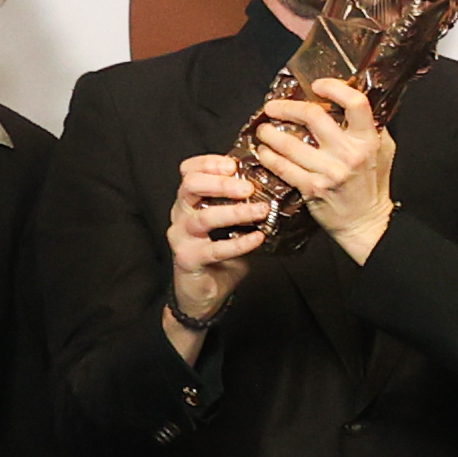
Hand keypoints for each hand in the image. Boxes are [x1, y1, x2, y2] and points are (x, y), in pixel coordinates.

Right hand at [164, 153, 271, 347]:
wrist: (203, 293)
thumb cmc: (219, 257)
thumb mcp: (231, 226)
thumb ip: (242, 207)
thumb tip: (276, 190)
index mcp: (189, 201)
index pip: (189, 171)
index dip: (208, 163)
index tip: (233, 163)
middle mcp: (180, 214)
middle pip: (191, 186)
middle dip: (222, 183)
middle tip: (249, 188)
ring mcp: (181, 236)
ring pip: (204, 217)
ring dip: (235, 212)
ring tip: (261, 211)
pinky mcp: (188, 258)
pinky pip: (215, 249)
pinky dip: (239, 243)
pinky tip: (258, 238)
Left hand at [243, 74, 396, 257]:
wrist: (366, 221)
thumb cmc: (373, 184)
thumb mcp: (383, 151)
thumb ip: (369, 126)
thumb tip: (349, 100)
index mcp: (368, 140)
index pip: (355, 103)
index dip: (334, 87)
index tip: (317, 86)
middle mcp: (349, 154)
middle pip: (313, 116)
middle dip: (287, 107)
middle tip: (273, 107)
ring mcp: (329, 172)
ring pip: (290, 143)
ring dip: (270, 133)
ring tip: (263, 129)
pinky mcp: (312, 188)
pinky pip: (283, 167)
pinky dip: (269, 157)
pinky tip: (264, 152)